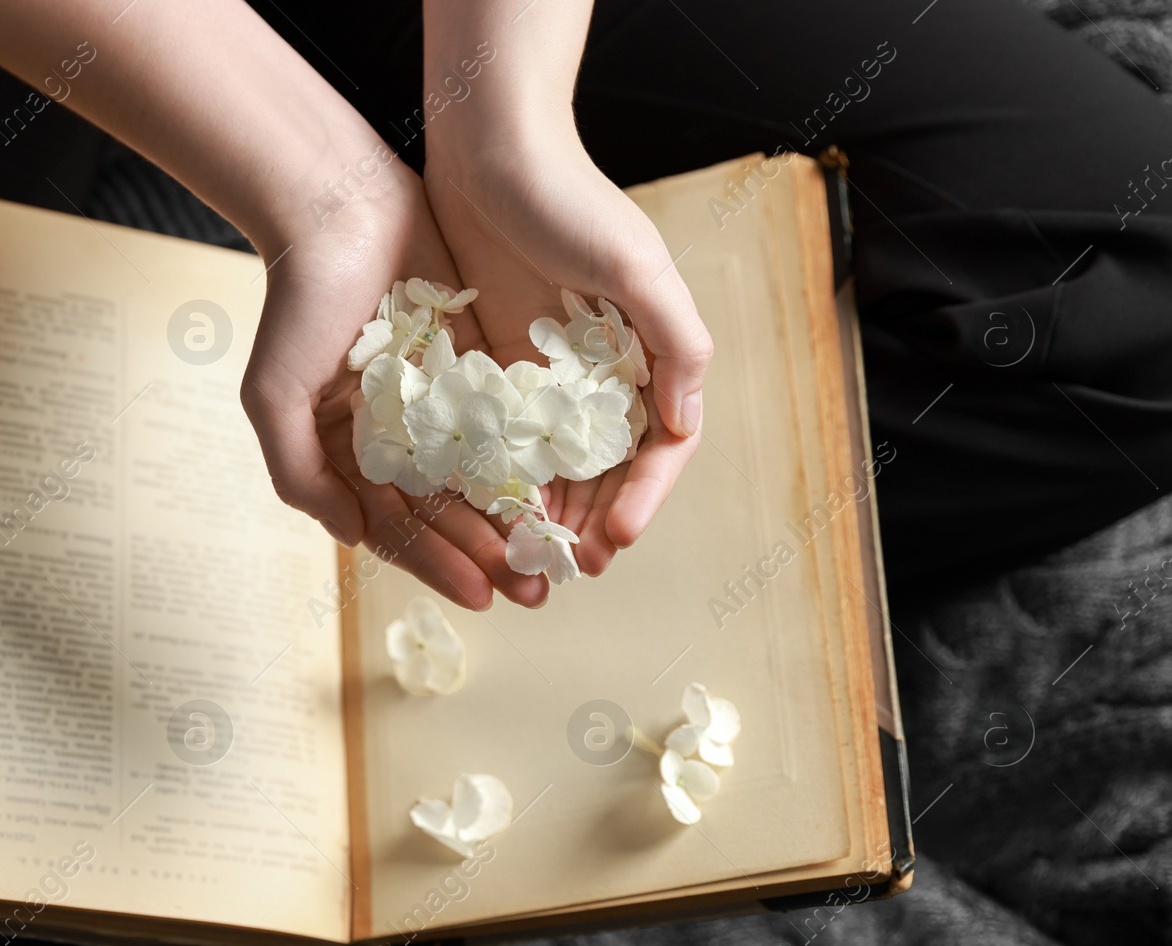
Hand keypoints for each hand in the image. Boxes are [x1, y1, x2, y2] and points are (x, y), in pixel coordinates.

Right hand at [239, 168, 549, 610]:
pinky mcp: (472, 359)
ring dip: (515, 516)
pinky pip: (507, 418)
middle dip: (488, 554)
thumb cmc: (298, 300)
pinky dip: (530, 454)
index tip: (481, 598)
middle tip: (534, 591)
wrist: (337, 203)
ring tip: (555, 553)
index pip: (396, 525)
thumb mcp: (275, 396)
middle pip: (447, 509)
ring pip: (483, 472)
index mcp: (345, 449)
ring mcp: (435, 397)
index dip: (437, 565)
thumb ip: (301, 476)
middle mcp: (392, 432)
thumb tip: (351, 539)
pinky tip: (563, 485)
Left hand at [423, 122, 712, 576]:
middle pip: (611, 466)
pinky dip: (505, 478)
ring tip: (534, 555)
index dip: (646, 495)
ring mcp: (550, 371)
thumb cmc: (567, 199)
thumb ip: (674, 340)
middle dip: (597, 519)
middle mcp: (605, 368)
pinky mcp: (499, 366)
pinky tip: (491, 512)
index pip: (662, 443)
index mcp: (651, 349)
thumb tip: (684, 420)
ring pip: (558, 462)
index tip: (618, 537)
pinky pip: (507, 438)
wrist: (487, 153)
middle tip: (571, 566)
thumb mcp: (635, 264)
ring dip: (552, 511)